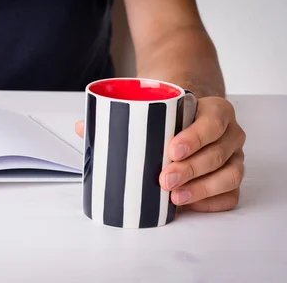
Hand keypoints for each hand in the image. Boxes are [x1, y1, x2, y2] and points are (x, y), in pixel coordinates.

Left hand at [75, 96, 245, 211]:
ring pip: (229, 175)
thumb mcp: (150, 109)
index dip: (195, 136)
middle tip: (163, 178)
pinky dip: (211, 202)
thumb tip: (82, 128)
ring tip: (173, 197)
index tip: (170, 149)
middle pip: (218, 152)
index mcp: (214, 111)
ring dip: (201, 188)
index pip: (213, 120)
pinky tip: (190, 205)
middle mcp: (229, 134)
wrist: (188, 120)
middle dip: (191, 168)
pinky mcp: (229, 180)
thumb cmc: (168, 118)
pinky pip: (230, 195)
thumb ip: (118, 115)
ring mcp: (233, 158)